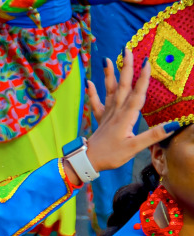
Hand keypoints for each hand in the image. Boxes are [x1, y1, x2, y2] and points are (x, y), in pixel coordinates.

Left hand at [83, 49, 176, 174]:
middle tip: (127, 49)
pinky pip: (96, 103)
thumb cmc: (111, 156)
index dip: (143, 78)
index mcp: (126, 117)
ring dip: (109, 75)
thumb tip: (174, 124)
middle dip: (126, 68)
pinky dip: (92, 92)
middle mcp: (116, 112)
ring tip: (107, 59)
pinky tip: (89, 82)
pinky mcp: (100, 119)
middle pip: (122, 86)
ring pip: (109, 91)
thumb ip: (153, 135)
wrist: (87, 161)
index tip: (147, 61)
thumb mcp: (134, 148)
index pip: (137, 94)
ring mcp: (107, 114)